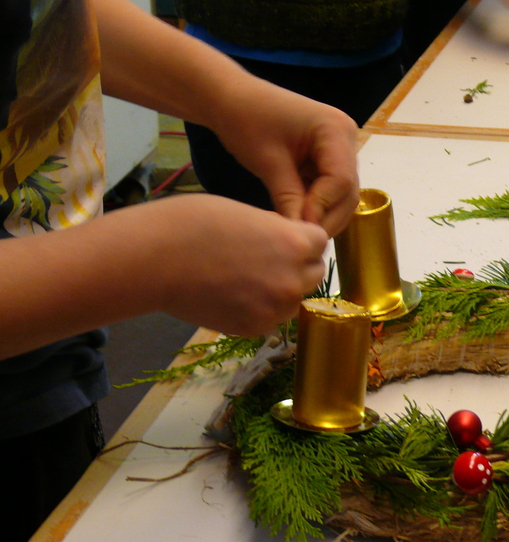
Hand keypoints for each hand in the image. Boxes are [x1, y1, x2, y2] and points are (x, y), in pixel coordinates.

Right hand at [143, 195, 329, 335]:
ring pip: (293, 300)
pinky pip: (269, 319)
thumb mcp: (248, 213)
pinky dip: (258, 309)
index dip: (303, 239)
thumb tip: (289, 242)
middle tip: (265, 259)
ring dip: (280, 290)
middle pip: (314, 273)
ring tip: (245, 278)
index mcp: (295, 244)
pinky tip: (232, 294)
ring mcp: (274, 309)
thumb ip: (277, 231)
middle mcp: (292, 280)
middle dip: (297, 266)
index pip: (320, 243)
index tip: (285, 239)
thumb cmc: (194, 224)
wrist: (155, 259)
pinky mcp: (253, 329)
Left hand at [209, 78, 360, 237]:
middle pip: (348, 191)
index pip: (341, 180)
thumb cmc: (246, 120)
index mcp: (336, 130)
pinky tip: (297, 218)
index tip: (298, 230)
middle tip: (300, 240)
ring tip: (297, 232)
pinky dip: (316, 206)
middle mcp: (347, 138)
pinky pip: (330, 189)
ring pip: (342, 194)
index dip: (322, 208)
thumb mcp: (267, 162)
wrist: (231, 98)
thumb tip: (300, 237)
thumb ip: (289, 199)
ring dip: (322, 215)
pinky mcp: (328, 158)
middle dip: (327, 217)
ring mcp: (340, 148)